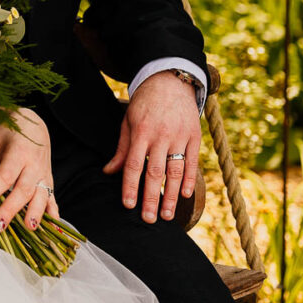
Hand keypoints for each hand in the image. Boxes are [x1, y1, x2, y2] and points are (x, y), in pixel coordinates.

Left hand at [0, 108, 58, 231]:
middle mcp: (34, 164)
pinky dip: (54, 213)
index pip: (4, 176)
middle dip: (11, 209)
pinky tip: (53, 227)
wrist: (33, 125)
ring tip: (29, 228)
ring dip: (35, 213)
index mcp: (18, 152)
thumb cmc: (7, 134)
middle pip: (23, 190)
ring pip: (41, 195)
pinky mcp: (49, 180)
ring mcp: (44, 174)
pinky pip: (53, 198)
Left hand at [102, 72, 200, 222]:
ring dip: (172, 195)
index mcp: (141, 133)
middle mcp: (161, 136)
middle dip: (151, 198)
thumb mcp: (127, 122)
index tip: (127, 205)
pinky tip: (186, 196)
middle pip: (155, 172)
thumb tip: (108, 172)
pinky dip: (190, 180)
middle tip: (149, 220)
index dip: (130, 186)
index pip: (133, 165)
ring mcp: (180, 137)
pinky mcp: (195, 137)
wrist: (170, 82)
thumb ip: (121, 149)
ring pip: (176, 171)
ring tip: (168, 215)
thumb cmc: (143, 105)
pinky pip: (193, 162)